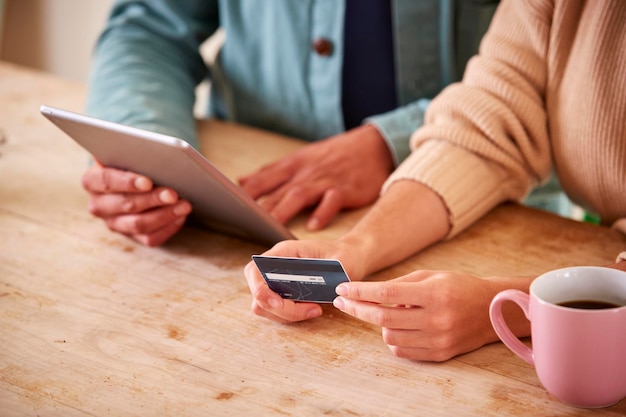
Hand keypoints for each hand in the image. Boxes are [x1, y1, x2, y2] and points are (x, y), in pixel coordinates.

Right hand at [82, 162, 191, 245]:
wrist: (131, 180)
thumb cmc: (131, 162)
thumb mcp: (125, 154)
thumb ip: (130, 152)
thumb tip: (153, 153)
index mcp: (92, 181)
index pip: (106, 181)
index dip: (127, 182)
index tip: (148, 182)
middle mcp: (99, 205)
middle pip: (126, 205)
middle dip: (152, 199)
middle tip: (173, 194)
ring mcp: (114, 223)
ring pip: (139, 224)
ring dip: (164, 215)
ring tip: (184, 205)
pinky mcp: (131, 237)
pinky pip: (150, 238)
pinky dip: (168, 227)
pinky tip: (180, 216)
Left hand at [238, 124, 393, 229]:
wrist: (374, 145)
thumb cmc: (333, 156)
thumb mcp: (301, 158)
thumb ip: (272, 172)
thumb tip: (241, 182)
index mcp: (293, 165)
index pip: (263, 178)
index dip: (244, 192)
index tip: (225, 204)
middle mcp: (306, 172)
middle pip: (278, 190)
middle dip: (258, 205)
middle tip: (239, 220)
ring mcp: (326, 180)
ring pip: (300, 195)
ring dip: (284, 209)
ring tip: (269, 226)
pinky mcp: (346, 189)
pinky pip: (332, 201)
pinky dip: (322, 212)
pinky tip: (313, 226)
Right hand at [244, 238, 368, 322]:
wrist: (350, 257)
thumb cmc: (344, 255)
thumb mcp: (342, 261)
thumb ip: (331, 274)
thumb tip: (327, 291)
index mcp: (284, 252)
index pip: (254, 271)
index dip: (260, 290)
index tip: (279, 302)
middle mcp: (275, 267)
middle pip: (258, 294)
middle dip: (279, 309)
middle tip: (309, 310)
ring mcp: (277, 281)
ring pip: (265, 307)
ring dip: (286, 315)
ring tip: (314, 310)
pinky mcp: (284, 294)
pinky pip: (277, 312)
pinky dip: (291, 316)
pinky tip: (312, 310)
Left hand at [332, 270, 505, 361]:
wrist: (492, 311)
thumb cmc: (459, 287)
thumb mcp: (431, 276)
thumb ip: (400, 285)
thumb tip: (368, 294)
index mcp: (434, 294)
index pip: (387, 294)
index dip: (361, 292)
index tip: (343, 289)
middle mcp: (436, 319)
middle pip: (383, 318)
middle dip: (357, 308)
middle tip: (343, 301)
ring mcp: (438, 340)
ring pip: (389, 336)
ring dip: (380, 324)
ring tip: (391, 312)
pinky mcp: (439, 355)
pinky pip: (401, 350)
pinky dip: (393, 338)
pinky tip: (400, 326)